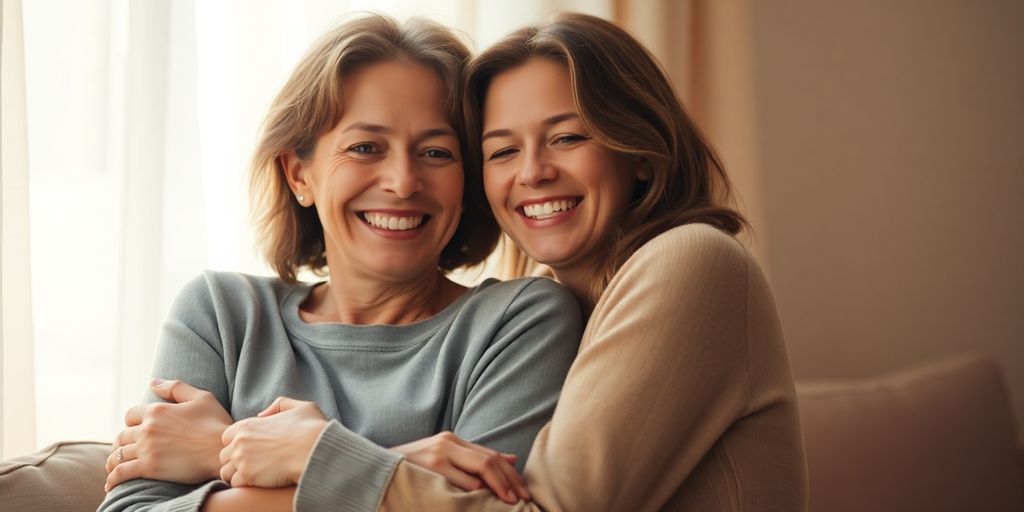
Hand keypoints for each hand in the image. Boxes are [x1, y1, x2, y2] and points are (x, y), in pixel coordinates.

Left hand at [106, 379, 231, 490]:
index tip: (135, 431)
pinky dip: (113, 478)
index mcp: (158, 410)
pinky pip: (122, 472)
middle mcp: (148, 428)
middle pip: (122, 436)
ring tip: (114, 468)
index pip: (130, 415)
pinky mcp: (149, 468)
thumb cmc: (216, 424)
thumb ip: (176, 388)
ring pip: (119, 455)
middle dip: (121, 444)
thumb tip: (152, 382)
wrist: (223, 451)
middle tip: (123, 452)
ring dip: (114, 461)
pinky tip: (111, 484)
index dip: (131, 423)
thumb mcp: (201, 398)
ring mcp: (147, 449)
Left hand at [218, 397, 327, 487]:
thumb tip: (262, 415)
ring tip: (254, 476)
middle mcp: (241, 441)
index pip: (226, 437)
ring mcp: (242, 459)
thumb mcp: (299, 407)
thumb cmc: (312, 429)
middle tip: (253, 466)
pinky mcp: (248, 476)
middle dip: (235, 461)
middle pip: (224, 455)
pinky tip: (259, 483)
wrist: (317, 450)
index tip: (251, 450)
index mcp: (249, 424)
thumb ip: (279, 405)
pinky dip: (244, 486)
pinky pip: (235, 484)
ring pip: (226, 472)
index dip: (237, 444)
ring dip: (237, 475)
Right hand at [390, 432, 528, 503]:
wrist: (378, 468)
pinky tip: (485, 501)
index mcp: (454, 441)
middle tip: (523, 499)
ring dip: (499, 487)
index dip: (511, 474)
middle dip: (510, 481)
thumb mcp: (445, 459)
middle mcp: (449, 443)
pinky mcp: (432, 466)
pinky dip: (477, 491)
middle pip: (490, 460)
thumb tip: (512, 459)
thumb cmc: (413, 469)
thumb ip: (474, 459)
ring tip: (510, 502)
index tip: (524, 491)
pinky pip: (462, 480)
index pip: (491, 456)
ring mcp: (440, 453)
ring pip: (482, 467)